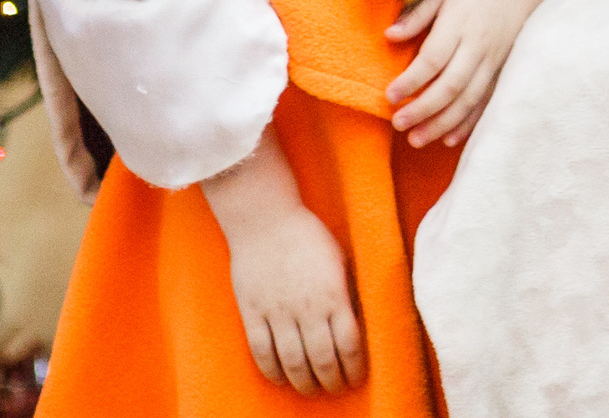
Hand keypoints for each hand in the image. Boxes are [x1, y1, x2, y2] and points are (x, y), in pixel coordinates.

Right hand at [224, 201, 364, 394]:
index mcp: (334, 293)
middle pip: (322, 359)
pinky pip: (262, 351)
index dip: (354, 368)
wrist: (266, 219)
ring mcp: (277, 311)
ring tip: (311, 389)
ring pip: (293, 361)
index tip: (356, 378)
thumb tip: (356, 325)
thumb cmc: (309, 236)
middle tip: (335, 388)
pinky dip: (273, 371)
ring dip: (304, 382)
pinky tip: (282, 378)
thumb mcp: (339, 260)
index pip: (350, 344)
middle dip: (332, 381)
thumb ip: (346, 293)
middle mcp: (307, 307)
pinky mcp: (252, 312)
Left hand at [384, 0, 537, 147]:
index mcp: (460, 24)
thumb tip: (389, 35)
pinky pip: (485, 103)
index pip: (433, 59)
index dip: (411, 80)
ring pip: (467, 100)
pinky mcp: (501, 72)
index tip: (390, 95)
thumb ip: (419, 13)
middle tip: (398, 123)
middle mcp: (478, 47)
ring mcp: (492, 62)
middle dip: (423, 109)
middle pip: (450, 86)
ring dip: (442, 123)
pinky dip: (468, 123)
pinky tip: (449, 139)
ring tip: (416, 139)